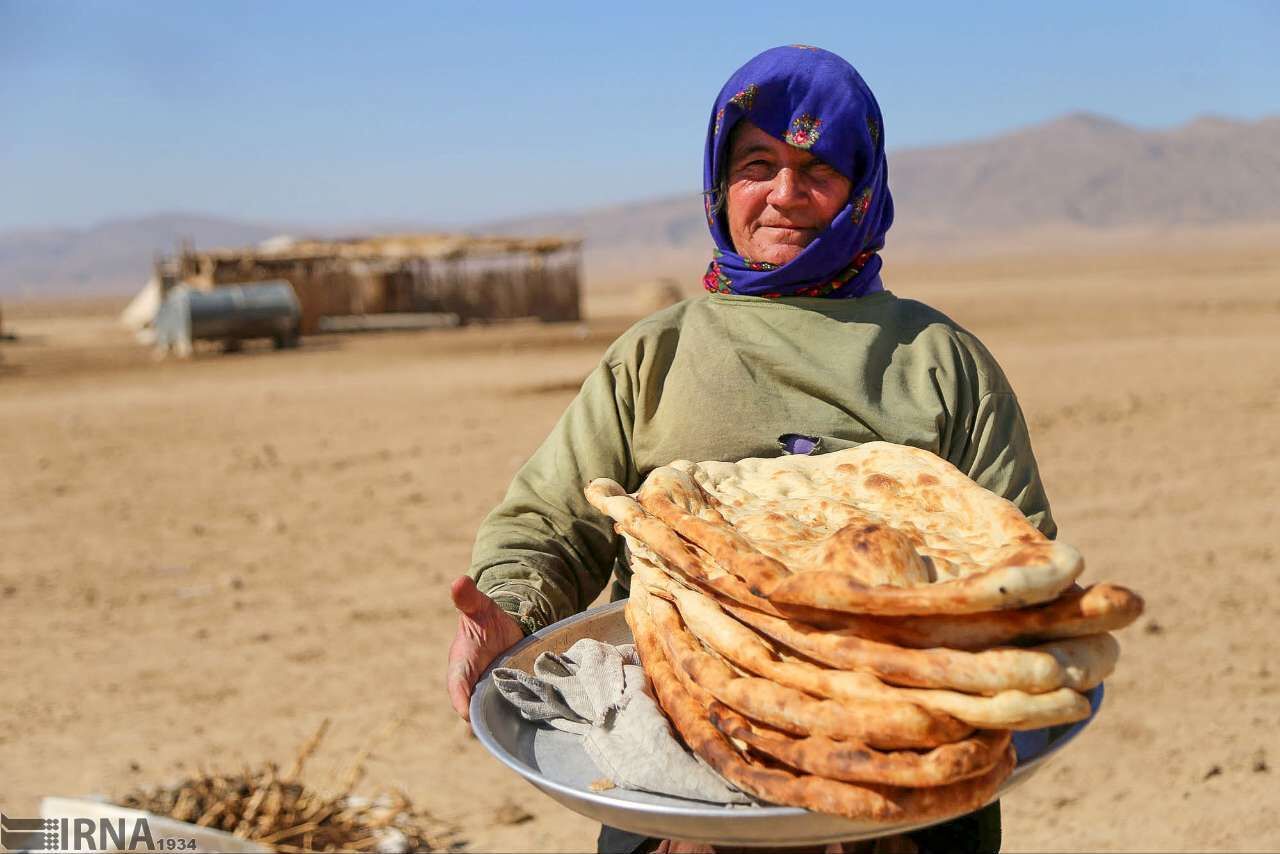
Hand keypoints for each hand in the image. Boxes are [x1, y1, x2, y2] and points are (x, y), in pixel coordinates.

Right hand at [446, 576, 525, 721]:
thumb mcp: (479, 606)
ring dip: (509, 715)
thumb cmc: (486, 617)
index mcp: (461, 664)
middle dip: (488, 715)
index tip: (466, 713)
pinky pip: (514, 709)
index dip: (460, 698)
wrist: (505, 625)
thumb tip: (459, 581)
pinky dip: (524, 712)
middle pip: (477, 707)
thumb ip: (468, 597)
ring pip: (497, 712)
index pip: (456, 684)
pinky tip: (540, 714)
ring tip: (528, 716)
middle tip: (506, 717)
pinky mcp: (509, 696)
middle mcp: (473, 683)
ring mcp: (491, 693)